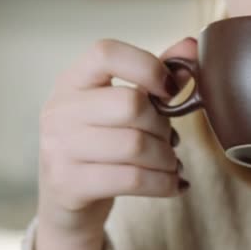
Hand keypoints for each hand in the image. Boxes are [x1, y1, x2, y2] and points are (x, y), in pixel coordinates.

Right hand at [35, 37, 196, 249]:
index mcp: (73, 82)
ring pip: (135, 145)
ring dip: (167, 159)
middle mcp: (60, 110)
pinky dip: (164, 183)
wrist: (67, 202)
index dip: (148, 67)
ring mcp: (59, 148)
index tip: (171, 90)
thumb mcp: (120, 108)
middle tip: (169, 141)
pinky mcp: (69, 185)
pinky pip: (133, 179)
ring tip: (170, 165)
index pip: (106, 53)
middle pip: (131, 104)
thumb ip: (153, 78)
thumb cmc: (102, 148)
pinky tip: (173, 184)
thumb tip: (191, 47)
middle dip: (163, 126)